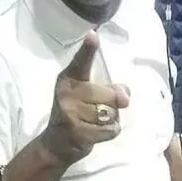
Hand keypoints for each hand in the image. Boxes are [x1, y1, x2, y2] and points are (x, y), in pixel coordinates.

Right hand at [39, 31, 130, 165]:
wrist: (56, 145)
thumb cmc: (76, 113)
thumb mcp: (88, 95)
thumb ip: (108, 88)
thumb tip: (125, 95)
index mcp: (69, 79)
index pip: (81, 62)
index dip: (88, 49)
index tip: (93, 35)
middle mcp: (67, 93)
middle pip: (110, 94)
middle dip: (113, 103)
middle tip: (99, 108)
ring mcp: (70, 113)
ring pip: (111, 113)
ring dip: (110, 120)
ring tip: (94, 122)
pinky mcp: (78, 132)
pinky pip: (110, 129)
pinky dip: (110, 132)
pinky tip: (95, 132)